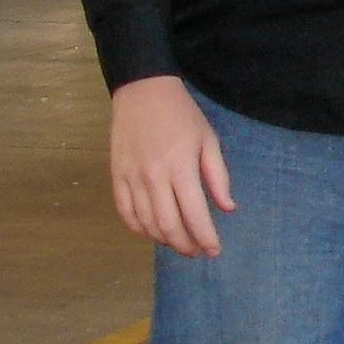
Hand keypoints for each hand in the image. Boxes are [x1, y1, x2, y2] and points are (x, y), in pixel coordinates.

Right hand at [108, 75, 234, 256]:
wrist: (142, 91)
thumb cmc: (182, 115)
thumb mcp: (208, 140)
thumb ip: (218, 176)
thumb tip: (228, 208)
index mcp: (181, 167)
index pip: (195, 214)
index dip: (205, 238)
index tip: (214, 250)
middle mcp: (154, 177)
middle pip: (168, 225)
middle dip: (185, 245)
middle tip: (197, 252)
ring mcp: (131, 177)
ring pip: (146, 223)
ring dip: (164, 239)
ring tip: (178, 242)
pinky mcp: (116, 176)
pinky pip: (125, 212)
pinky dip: (139, 228)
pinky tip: (152, 231)